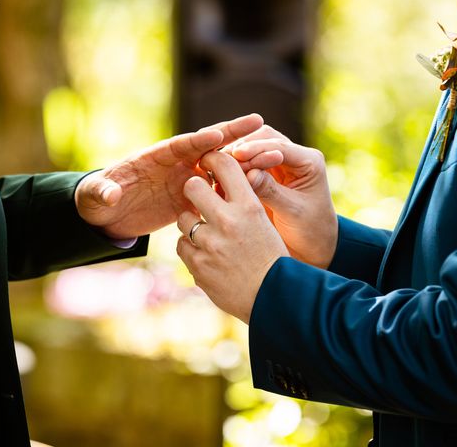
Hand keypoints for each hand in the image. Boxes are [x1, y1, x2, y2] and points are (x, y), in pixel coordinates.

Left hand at [75, 114, 263, 238]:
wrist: (106, 216)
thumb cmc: (96, 201)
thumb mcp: (95, 197)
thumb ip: (102, 191)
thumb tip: (111, 193)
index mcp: (152, 157)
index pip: (178, 145)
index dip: (197, 140)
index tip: (217, 134)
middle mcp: (173, 164)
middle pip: (206, 147)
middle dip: (230, 134)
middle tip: (258, 122)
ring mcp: (184, 179)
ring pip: (217, 167)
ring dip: (241, 161)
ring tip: (269, 152)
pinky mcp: (189, 198)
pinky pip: (216, 190)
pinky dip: (235, 188)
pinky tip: (258, 184)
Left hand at [176, 151, 288, 322]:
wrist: (274, 297)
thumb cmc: (271, 257)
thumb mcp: (263, 222)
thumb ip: (241, 201)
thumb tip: (217, 181)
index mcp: (249, 206)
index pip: (224, 165)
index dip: (212, 158)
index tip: (207, 162)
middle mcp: (228, 221)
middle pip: (192, 186)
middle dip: (193, 190)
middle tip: (198, 198)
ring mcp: (210, 244)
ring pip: (183, 219)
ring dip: (192, 224)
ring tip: (207, 235)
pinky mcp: (198, 264)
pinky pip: (182, 245)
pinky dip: (191, 249)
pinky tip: (206, 256)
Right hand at [229, 126, 337, 268]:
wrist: (313, 246)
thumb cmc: (309, 232)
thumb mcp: (292, 212)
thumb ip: (271, 192)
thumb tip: (249, 175)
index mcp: (309, 161)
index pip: (279, 146)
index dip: (257, 149)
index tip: (236, 155)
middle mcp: (295, 156)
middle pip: (264, 138)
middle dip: (242, 146)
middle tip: (222, 158)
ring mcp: (280, 162)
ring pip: (253, 145)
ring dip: (235, 154)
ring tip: (217, 167)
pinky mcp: (267, 172)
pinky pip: (247, 161)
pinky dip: (233, 166)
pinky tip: (218, 176)